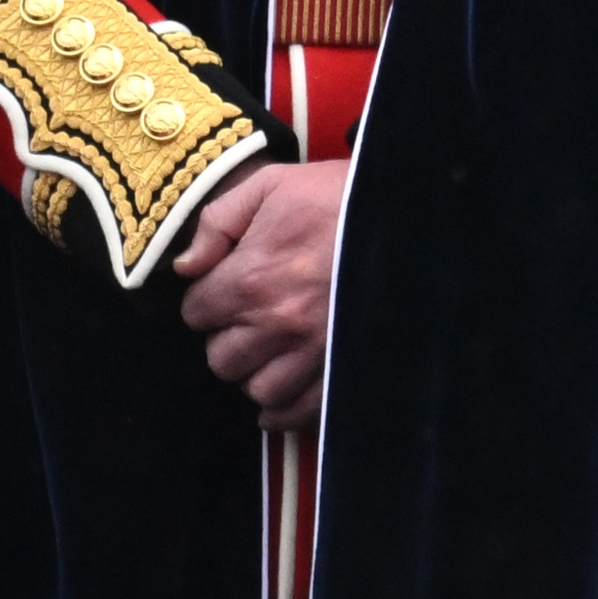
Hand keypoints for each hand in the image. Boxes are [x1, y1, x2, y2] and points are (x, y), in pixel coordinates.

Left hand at [172, 157, 344, 430]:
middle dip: (227, 341)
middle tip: (244, 323)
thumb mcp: (269, 187)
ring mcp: (317, 351)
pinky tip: (284, 398)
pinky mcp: (349, 367)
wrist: (412, 213)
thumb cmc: (338, 197)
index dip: (205, 302)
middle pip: (223, 359)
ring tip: (268, 352)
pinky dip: (289, 411)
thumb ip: (216, 224)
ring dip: (258, 373)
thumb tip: (186, 265)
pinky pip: (307, 410)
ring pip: (261, 391)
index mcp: (252, 279)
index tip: (220, 292)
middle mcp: (280, 323)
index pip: (197, 314)